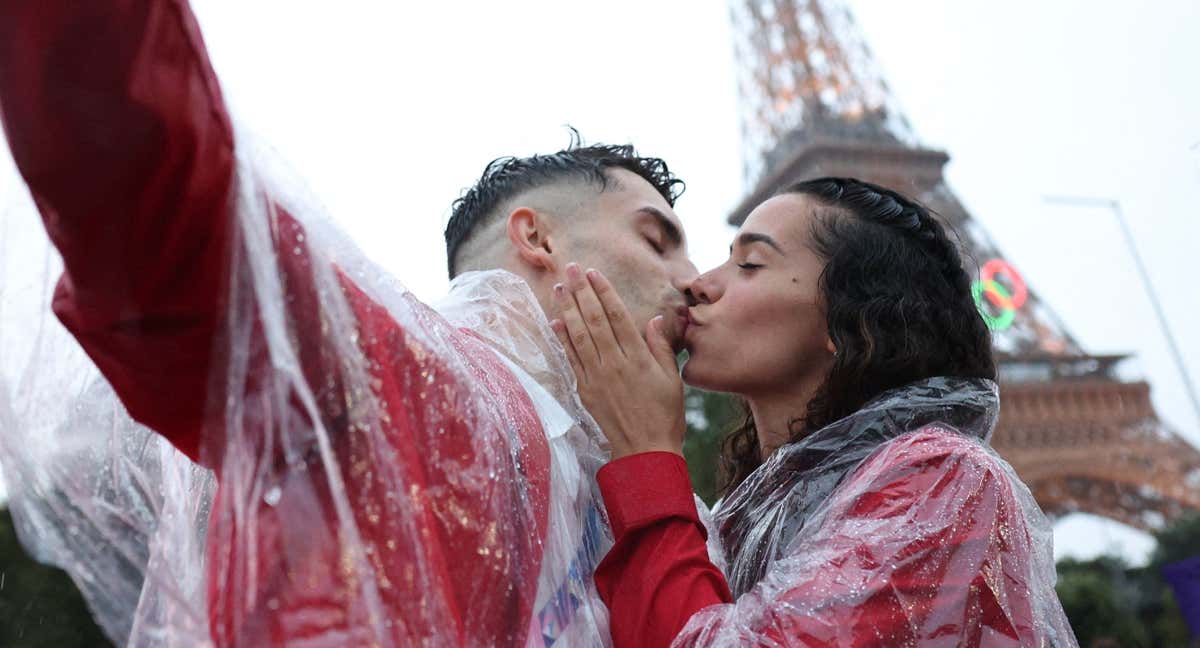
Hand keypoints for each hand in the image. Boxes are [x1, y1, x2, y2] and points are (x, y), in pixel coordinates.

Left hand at [549, 263, 684, 459]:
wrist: (645, 450)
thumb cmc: (665, 415)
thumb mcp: (671, 379)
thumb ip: (660, 348)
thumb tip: (653, 320)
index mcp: (637, 358)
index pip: (617, 316)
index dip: (604, 292)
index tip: (593, 273)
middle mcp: (614, 363)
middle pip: (594, 320)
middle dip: (581, 291)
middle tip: (570, 268)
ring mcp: (596, 377)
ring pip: (579, 335)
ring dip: (567, 309)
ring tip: (559, 288)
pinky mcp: (585, 390)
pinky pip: (571, 359)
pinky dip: (562, 339)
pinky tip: (556, 321)